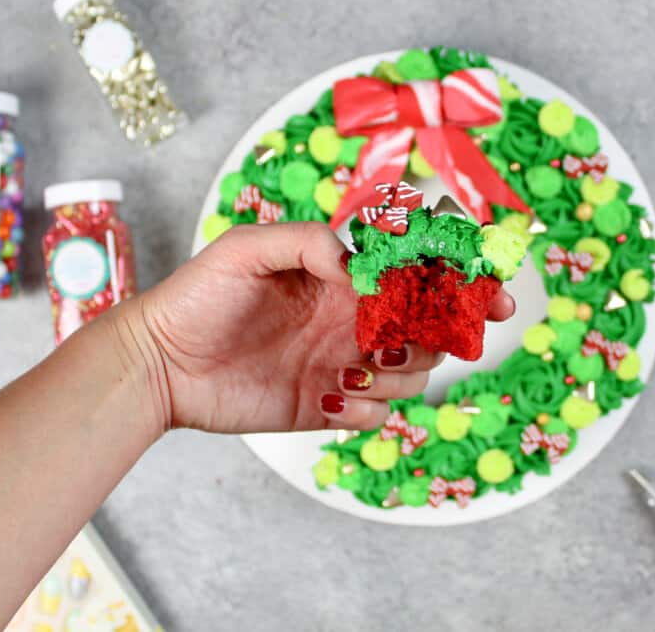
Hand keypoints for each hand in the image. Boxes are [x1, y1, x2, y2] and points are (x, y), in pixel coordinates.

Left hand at [131, 222, 514, 435]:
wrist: (159, 363)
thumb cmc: (198, 295)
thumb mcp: (249, 248)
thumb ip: (311, 242)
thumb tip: (364, 266)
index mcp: (344, 276)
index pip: (420, 273)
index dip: (464, 282)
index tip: (495, 293)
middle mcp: (353, 318)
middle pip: (432, 325)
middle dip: (441, 331)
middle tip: (408, 334)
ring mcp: (343, 363)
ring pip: (414, 371)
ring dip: (403, 370)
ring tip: (357, 364)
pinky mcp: (327, 406)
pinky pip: (378, 413)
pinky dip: (369, 408)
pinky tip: (331, 398)